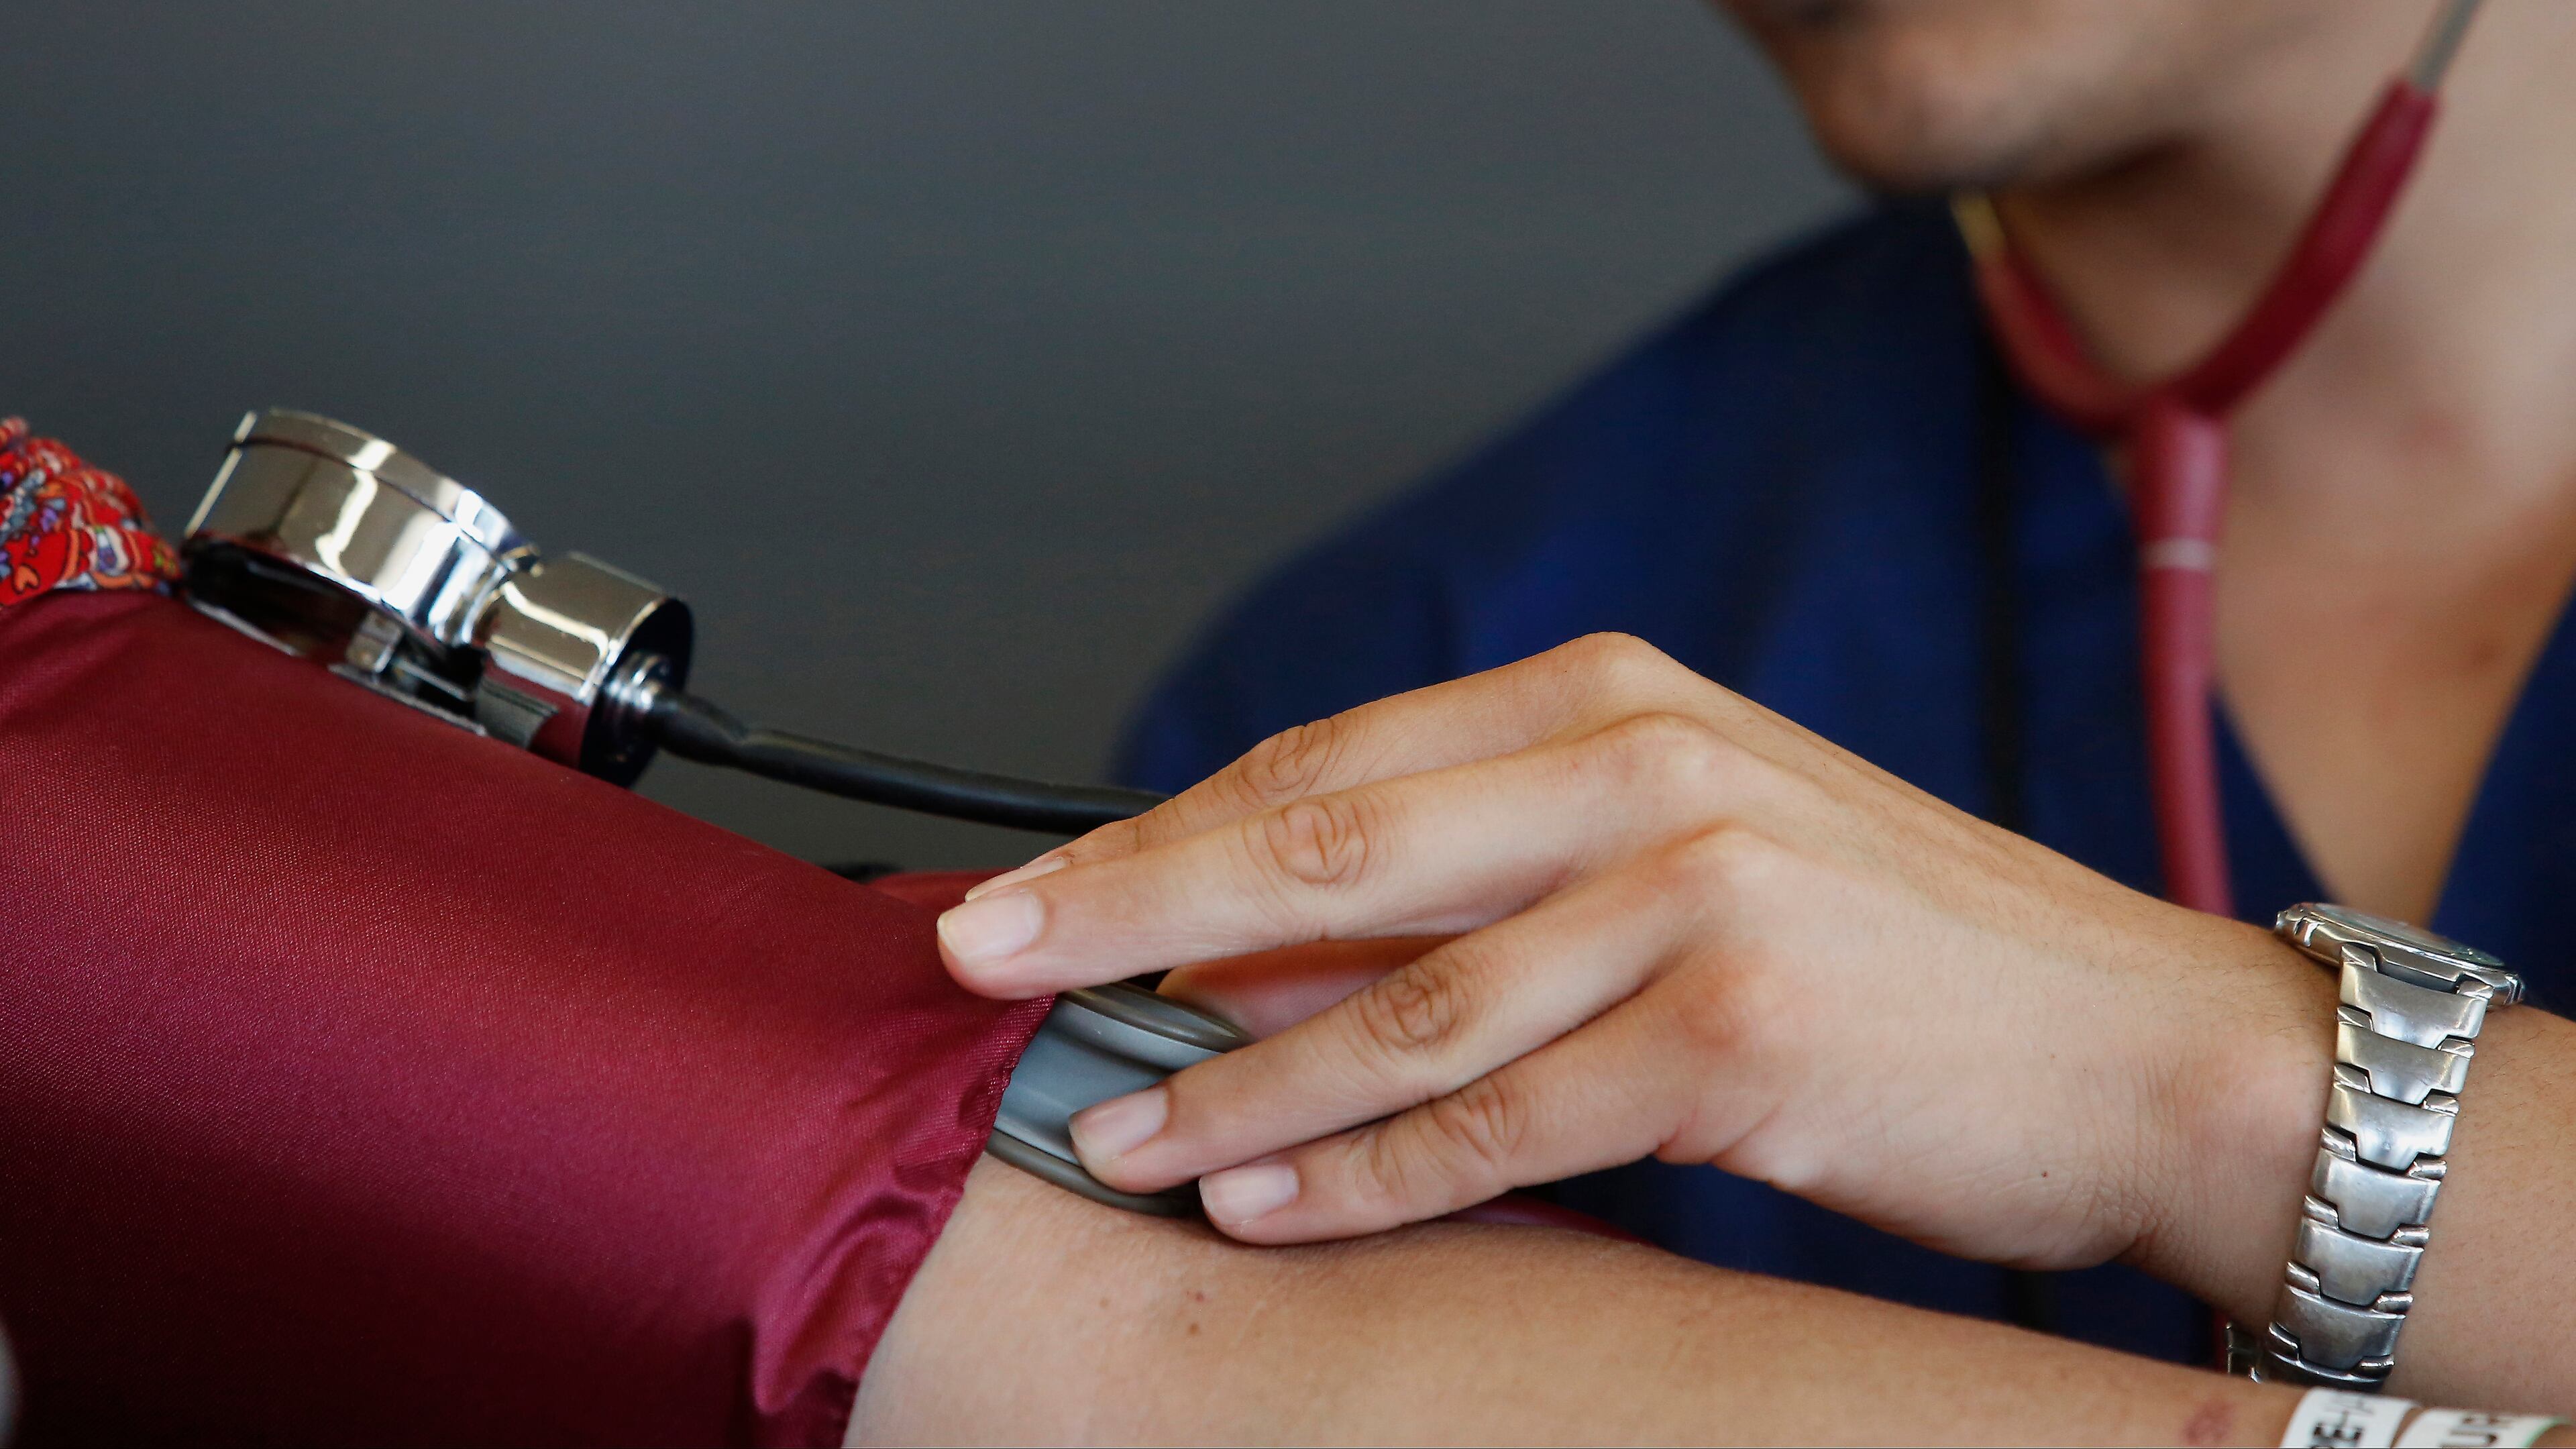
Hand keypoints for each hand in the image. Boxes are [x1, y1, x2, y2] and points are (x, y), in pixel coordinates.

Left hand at [933, 634, 2330, 1291]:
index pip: (1332, 762)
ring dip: (1229, 1082)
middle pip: (1321, 843)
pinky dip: (1366, 1173)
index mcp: (1616, 701)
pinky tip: (1265, 1203)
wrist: (2146, 1049)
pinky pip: (1500, 1120)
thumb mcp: (1693, 855)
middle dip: (1127, 913)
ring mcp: (1693, 895)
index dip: (1161, 834)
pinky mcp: (1737, 1033)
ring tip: (1110, 1135)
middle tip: (980, 965)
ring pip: (1392, 1001)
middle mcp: (1643, 769)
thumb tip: (1256, 950)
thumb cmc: (1906, 955)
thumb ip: (1486, 881)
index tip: (1029, 891)